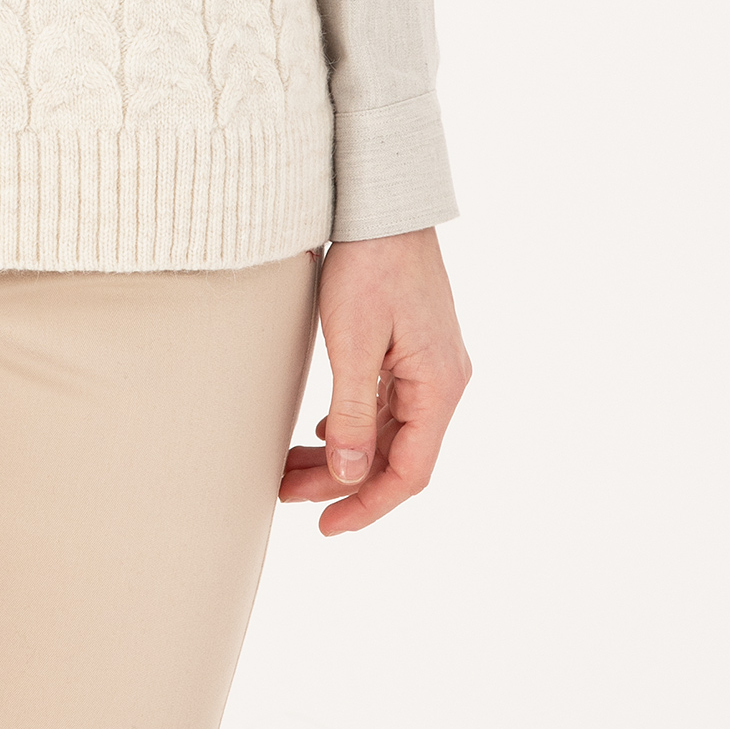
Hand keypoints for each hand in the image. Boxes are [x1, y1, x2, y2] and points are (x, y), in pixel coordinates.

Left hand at [280, 226, 469, 535]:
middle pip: (396, 455)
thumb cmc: (369, 264)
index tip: (325, 526)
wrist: (384, 202)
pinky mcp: (413, 347)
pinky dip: (356, 424)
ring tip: (292, 468)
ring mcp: (430, 364)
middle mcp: (442, 382)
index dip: (367, 506)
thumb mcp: (352, 342)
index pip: (408, 473)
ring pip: (388, 431)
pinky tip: (325, 433)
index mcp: (438, 387)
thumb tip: (351, 476)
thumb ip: (354, 414)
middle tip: (287, 494)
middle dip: (342, 482)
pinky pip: (388, 404)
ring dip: (344, 454)